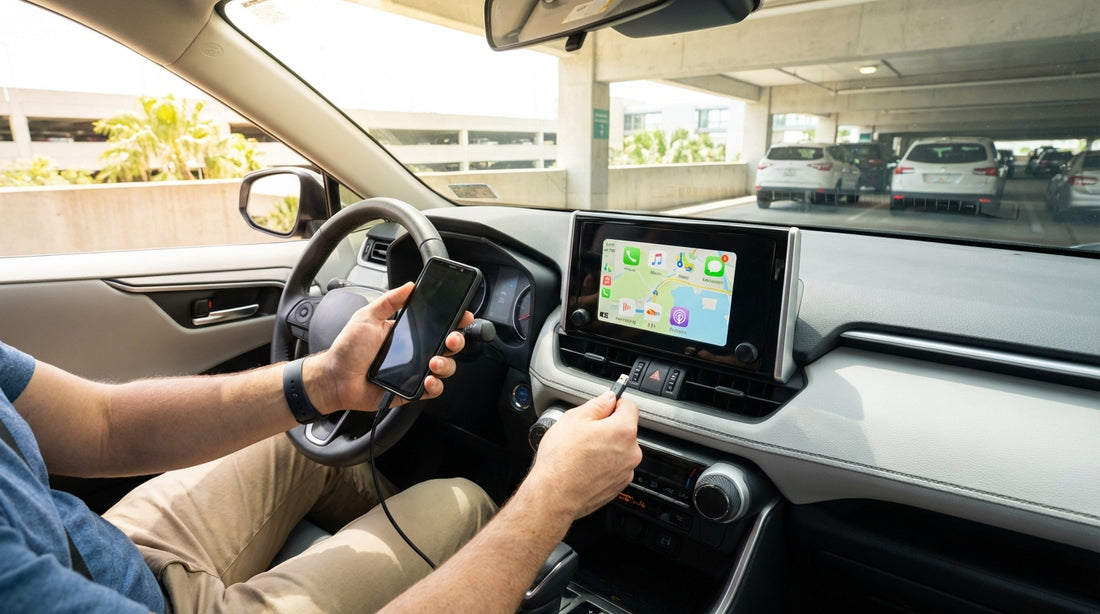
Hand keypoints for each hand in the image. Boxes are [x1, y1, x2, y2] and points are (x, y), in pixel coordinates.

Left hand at [308, 282, 473, 412]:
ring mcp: (414, 372)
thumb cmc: (347, 349)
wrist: (334, 378)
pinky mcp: (411, 391)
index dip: (454, 320)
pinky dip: (435, 386)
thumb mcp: (367, 317)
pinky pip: (432, 390)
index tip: (463, 315)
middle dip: (457, 341)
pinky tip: (428, 380)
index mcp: (407, 332)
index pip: (437, 325)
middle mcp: (414, 351)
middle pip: (447, 346)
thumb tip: (409, 286)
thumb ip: (389, 301)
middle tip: (451, 338)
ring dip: (446, 364)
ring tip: (434, 362)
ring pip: (444, 368)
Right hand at [525, 392, 641, 518]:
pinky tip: (585, 465)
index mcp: (623, 431)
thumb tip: (608, 398)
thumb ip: (597, 405)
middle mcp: (631, 452)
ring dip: (606, 447)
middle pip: (624, 429)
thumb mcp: (573, 419)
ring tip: (582, 452)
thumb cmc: (561, 460)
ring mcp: (626, 471)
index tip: (603, 407)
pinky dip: (604, 464)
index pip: (629, 406)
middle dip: (608, 427)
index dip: (614, 404)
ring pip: (619, 449)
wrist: (554, 496)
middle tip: (584, 432)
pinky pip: (615, 466)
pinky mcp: (618, 485)